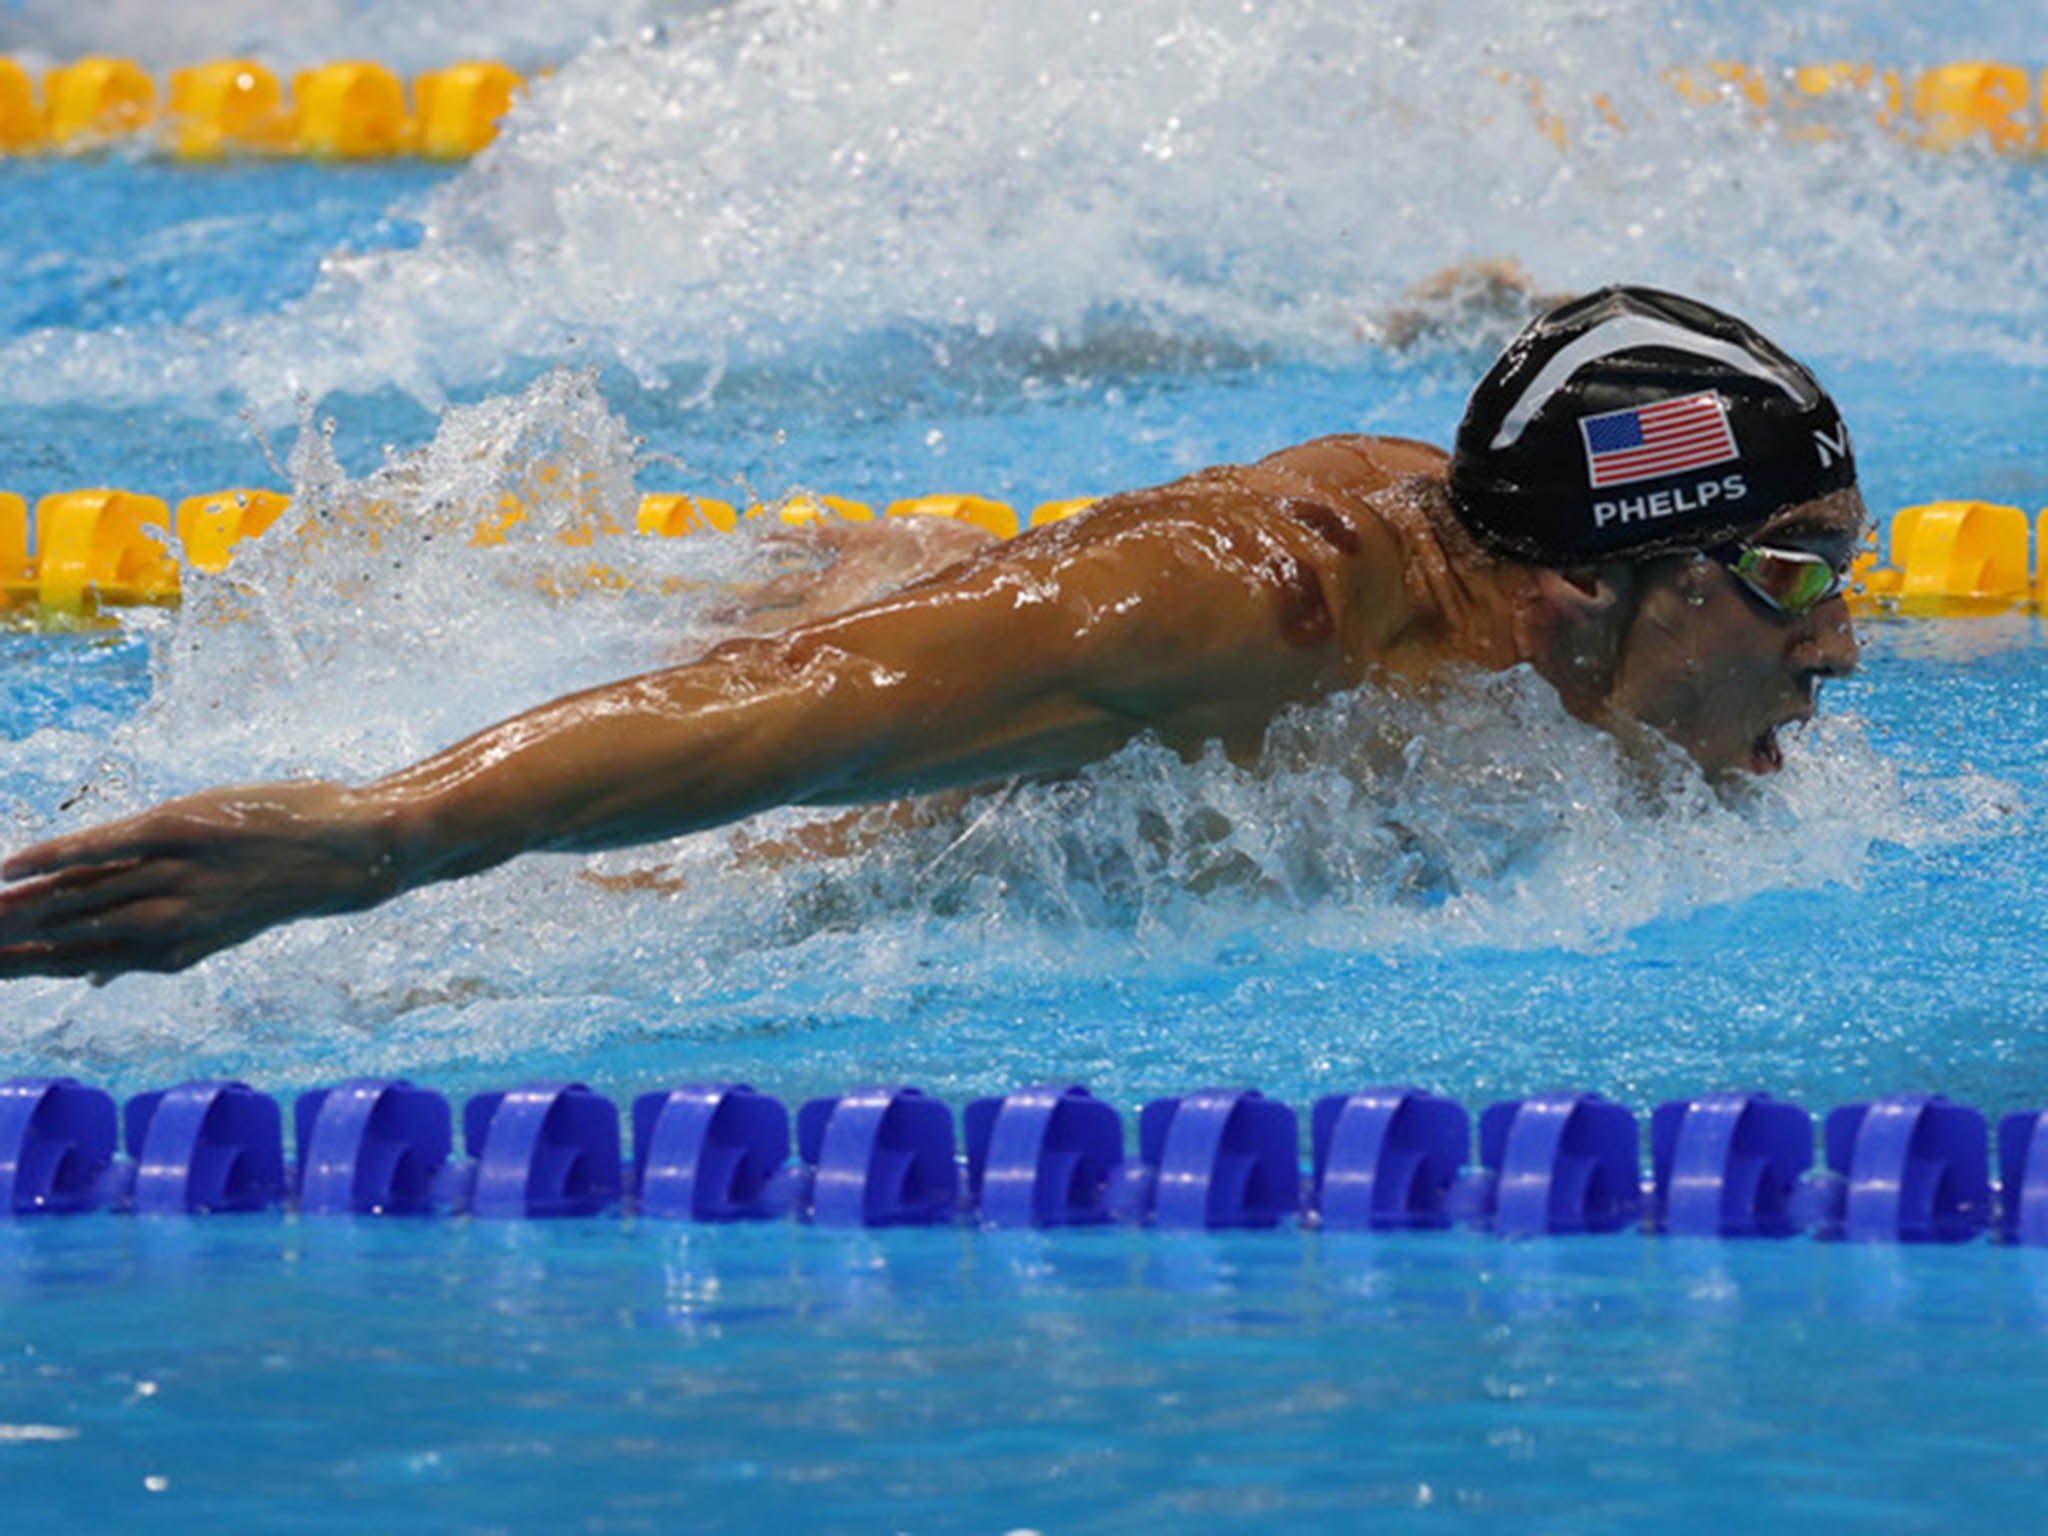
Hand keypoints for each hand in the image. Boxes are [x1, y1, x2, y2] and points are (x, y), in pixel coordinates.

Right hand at [0, 781, 397, 982]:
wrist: (353, 855)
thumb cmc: (279, 884)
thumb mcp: (215, 931)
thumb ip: (153, 950)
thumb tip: (98, 977)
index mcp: (168, 953)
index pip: (71, 967)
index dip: (16, 970)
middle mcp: (162, 922)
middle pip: (59, 937)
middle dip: (1, 945)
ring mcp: (170, 876)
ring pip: (71, 898)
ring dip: (9, 909)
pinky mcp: (178, 830)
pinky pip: (103, 847)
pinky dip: (53, 857)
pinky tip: (10, 868)